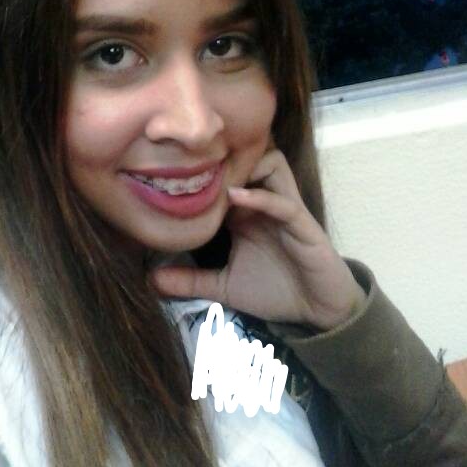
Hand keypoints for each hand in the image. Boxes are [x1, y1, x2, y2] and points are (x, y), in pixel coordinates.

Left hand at [148, 148, 365, 330]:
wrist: (317, 310)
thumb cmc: (274, 291)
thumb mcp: (223, 287)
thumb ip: (190, 281)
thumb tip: (149, 280)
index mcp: (245, 212)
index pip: (225, 174)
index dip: (202, 167)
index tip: (169, 168)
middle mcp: (264, 202)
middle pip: (249, 156)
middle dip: (222, 156)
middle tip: (193, 163)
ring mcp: (285, 209)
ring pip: (272, 163)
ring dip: (247, 166)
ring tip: (217, 178)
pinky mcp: (303, 225)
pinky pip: (284, 201)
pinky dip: (260, 196)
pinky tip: (236, 198)